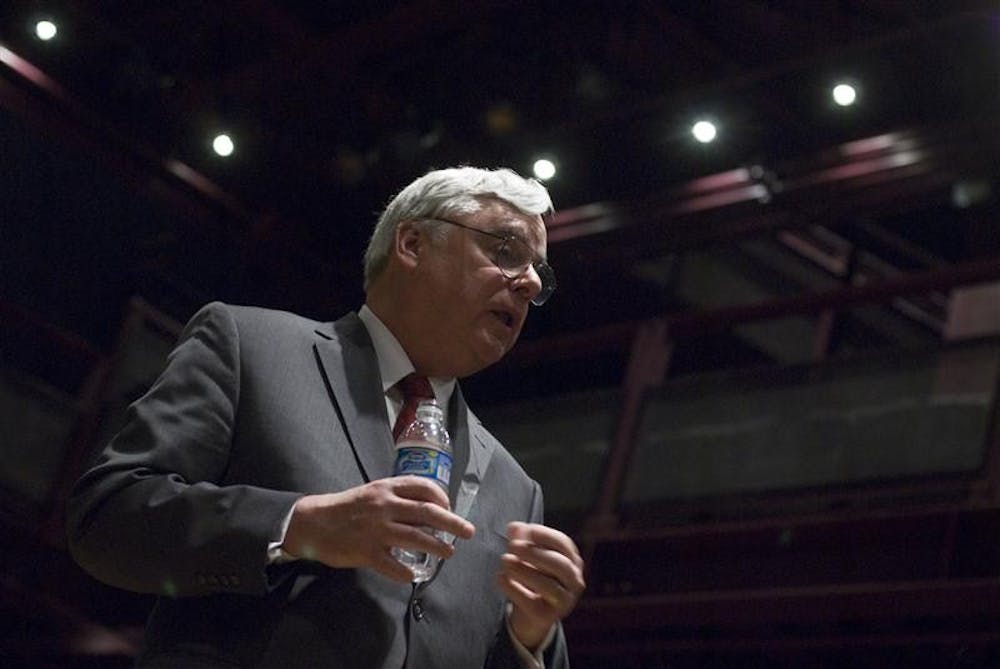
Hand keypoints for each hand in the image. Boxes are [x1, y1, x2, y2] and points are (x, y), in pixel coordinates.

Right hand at [282, 476, 475, 581]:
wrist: (314, 522)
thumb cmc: (348, 507)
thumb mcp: (373, 493)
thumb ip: (397, 497)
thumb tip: (428, 508)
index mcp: (387, 488)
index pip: (424, 487)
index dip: (443, 498)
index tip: (450, 509)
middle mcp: (385, 506)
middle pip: (428, 512)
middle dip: (452, 523)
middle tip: (468, 531)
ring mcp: (376, 530)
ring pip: (416, 538)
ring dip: (437, 547)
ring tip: (449, 553)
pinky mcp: (366, 552)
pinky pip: (393, 565)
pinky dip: (406, 572)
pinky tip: (412, 575)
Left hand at [496, 522, 585, 650]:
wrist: (532, 615)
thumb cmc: (534, 577)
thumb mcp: (528, 556)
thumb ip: (522, 540)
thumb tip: (514, 527)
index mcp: (572, 561)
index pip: (565, 545)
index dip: (546, 535)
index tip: (528, 530)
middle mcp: (574, 582)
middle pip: (561, 565)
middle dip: (535, 553)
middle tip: (512, 545)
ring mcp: (563, 601)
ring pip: (549, 586)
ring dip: (525, 571)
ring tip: (505, 560)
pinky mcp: (547, 617)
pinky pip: (531, 603)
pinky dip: (514, 589)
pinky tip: (500, 578)